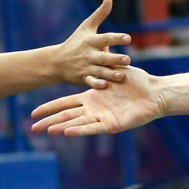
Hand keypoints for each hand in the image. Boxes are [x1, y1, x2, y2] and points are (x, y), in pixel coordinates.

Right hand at [31, 66, 164, 136]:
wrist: (155, 92)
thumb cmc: (137, 81)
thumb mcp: (112, 72)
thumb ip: (98, 68)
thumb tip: (86, 56)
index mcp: (92, 98)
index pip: (66, 104)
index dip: (50, 108)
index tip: (34, 113)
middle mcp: (95, 110)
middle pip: (67, 117)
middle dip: (50, 122)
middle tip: (32, 129)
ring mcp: (102, 118)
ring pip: (78, 124)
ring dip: (62, 127)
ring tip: (47, 131)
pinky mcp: (112, 125)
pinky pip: (94, 128)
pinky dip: (80, 130)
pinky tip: (67, 132)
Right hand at [52, 0, 132, 86]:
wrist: (56, 62)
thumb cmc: (75, 42)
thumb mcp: (86, 27)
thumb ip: (100, 14)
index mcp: (91, 41)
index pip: (105, 38)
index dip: (116, 38)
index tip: (128, 38)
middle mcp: (89, 54)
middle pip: (103, 56)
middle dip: (114, 58)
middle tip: (128, 59)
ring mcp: (85, 66)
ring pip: (99, 71)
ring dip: (110, 73)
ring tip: (122, 76)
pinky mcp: (83, 78)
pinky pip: (90, 82)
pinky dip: (96, 84)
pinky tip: (105, 85)